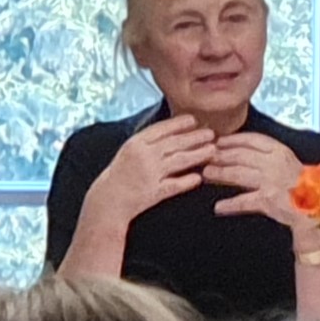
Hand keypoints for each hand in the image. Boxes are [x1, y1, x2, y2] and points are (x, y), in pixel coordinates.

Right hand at [75, 117, 212, 254]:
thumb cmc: (120, 175)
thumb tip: (172, 130)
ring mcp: (149, 175)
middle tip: (211, 133)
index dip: (179, 124)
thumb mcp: (129, 151)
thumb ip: (148, 141)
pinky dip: (187, 181)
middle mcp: (143, 156)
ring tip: (212, 150)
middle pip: (174, 144)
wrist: (106, 200)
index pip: (161, 129)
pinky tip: (199, 178)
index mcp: (135, 144)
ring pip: (178, 161)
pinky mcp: (153, 193)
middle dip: (195, 137)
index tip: (194, 120)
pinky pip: (174, 185)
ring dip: (198, 155)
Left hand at [205, 131, 308, 219]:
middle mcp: (275, 164)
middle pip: (240, 156)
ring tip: (206, 175)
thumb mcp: (289, 162)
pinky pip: (244, 202)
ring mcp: (271, 182)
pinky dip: (230, 204)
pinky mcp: (269, 201)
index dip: (232, 139)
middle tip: (205, 157)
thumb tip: (241, 150)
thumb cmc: (305, 185)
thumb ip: (269, 154)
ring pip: (238, 174)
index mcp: (281, 151)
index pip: (252, 140)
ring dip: (219, 174)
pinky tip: (219, 207)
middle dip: (220, 156)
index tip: (218, 140)